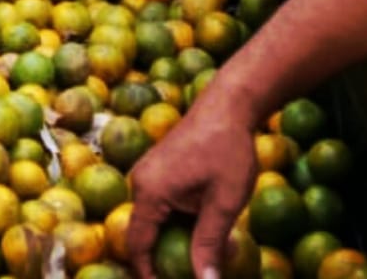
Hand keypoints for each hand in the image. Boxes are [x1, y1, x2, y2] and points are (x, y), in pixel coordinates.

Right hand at [128, 97, 257, 278]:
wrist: (227, 105)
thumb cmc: (228, 150)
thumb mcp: (224, 202)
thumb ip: (210, 245)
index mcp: (149, 191)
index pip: (137, 246)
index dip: (148, 276)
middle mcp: (140, 181)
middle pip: (141, 234)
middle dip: (161, 261)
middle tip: (188, 275)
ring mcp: (147, 172)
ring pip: (151, 220)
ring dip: (170, 241)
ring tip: (197, 259)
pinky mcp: (157, 168)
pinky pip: (157, 204)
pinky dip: (173, 223)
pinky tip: (199, 231)